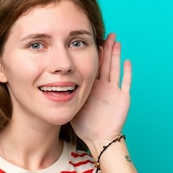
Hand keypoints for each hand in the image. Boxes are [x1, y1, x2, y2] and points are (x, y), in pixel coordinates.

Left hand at [71, 33, 131, 148]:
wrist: (98, 139)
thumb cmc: (85, 125)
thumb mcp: (72, 106)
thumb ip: (63, 95)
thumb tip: (46, 85)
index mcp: (92, 86)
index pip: (93, 66)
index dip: (92, 54)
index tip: (90, 40)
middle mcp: (104, 86)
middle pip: (105, 63)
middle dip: (106, 48)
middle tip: (107, 33)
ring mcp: (114, 91)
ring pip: (115, 68)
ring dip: (116, 55)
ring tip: (116, 41)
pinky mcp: (122, 98)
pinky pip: (125, 83)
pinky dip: (127, 72)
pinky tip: (127, 61)